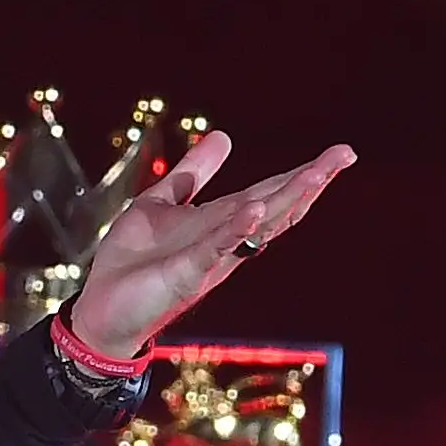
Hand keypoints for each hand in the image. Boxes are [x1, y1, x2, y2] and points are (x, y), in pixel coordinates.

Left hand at [64, 131, 354, 357]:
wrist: (101, 309)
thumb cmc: (132, 262)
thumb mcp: (161, 204)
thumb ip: (192, 174)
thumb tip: (225, 136)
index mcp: (220, 223)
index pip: (269, 193)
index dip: (301, 174)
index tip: (339, 153)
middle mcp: (224, 241)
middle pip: (275, 207)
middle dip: (309, 181)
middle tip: (345, 155)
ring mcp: (209, 258)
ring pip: (257, 225)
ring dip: (286, 199)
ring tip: (316, 173)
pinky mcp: (186, 273)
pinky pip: (216, 248)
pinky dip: (237, 229)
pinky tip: (256, 210)